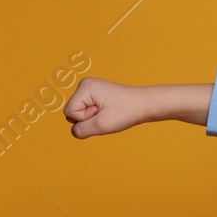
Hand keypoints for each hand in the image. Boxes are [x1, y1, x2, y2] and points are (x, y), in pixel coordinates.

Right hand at [64, 79, 212, 137]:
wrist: (146, 105)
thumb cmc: (128, 112)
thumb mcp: (101, 125)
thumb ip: (81, 130)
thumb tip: (74, 132)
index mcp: (84, 87)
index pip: (70, 113)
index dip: (86, 119)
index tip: (103, 113)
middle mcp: (85, 85)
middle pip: (73, 113)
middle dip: (89, 119)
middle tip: (108, 114)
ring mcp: (91, 90)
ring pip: (80, 114)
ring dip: (94, 119)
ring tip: (110, 114)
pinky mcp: (96, 96)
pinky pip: (88, 113)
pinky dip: (98, 117)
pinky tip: (110, 113)